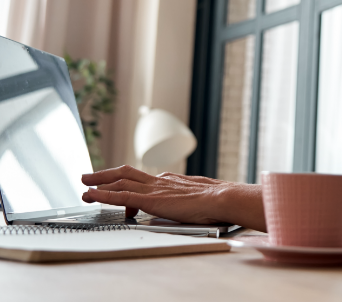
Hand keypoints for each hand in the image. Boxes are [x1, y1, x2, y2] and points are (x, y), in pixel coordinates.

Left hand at [81, 165, 233, 223]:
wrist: (221, 198)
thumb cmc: (216, 201)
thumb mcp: (200, 197)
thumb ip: (189, 199)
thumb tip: (192, 204)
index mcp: (171, 181)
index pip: (143, 179)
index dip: (127, 181)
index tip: (117, 184)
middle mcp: (160, 181)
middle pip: (127, 173)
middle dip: (106, 174)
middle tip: (89, 176)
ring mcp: (154, 189)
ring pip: (120, 182)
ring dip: (100, 184)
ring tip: (84, 186)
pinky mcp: (151, 200)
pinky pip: (121, 196)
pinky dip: (104, 195)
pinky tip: (92, 195)